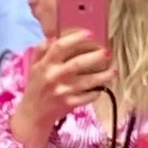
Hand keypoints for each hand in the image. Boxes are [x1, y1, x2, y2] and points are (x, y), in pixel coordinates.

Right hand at [12, 29, 113, 147]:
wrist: (34, 113)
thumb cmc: (36, 87)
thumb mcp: (34, 66)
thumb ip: (41, 51)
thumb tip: (53, 37)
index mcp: (45, 64)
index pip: (60, 47)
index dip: (75, 39)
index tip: (89, 33)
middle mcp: (54, 76)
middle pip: (78, 63)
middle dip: (95, 57)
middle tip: (107, 53)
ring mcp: (63, 91)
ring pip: (88, 81)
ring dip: (104, 76)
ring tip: (114, 71)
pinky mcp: (70, 104)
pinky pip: (88, 96)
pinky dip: (97, 91)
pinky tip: (103, 87)